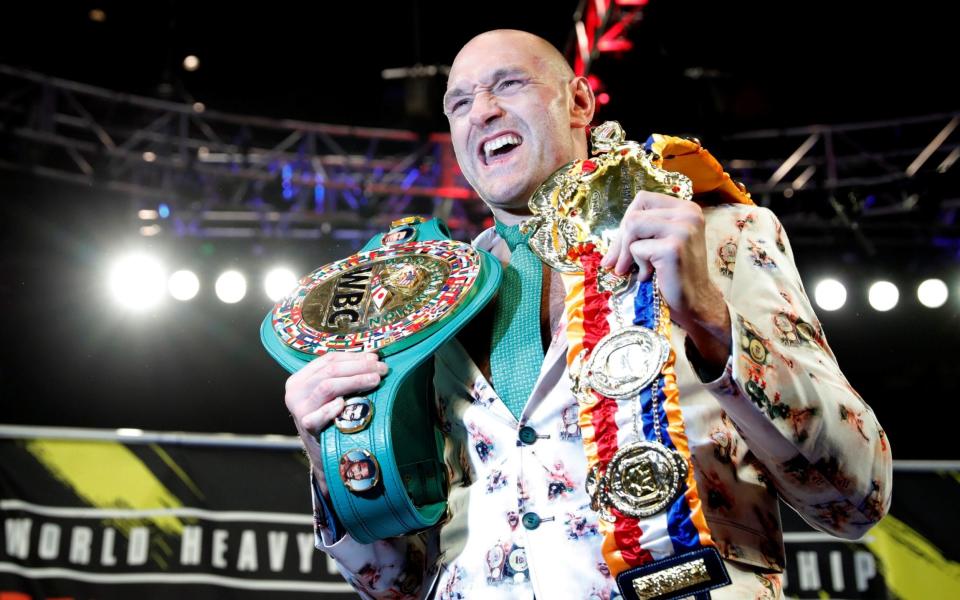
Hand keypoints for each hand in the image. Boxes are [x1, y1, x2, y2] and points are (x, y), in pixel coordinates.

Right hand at [284, 352, 386, 496]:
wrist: (323, 454)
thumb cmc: (331, 419)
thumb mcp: (331, 395)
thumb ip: (343, 376)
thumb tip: (373, 358)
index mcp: (300, 379)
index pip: (328, 360)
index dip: (353, 356)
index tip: (375, 358)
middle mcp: (295, 392)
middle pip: (330, 371)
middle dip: (359, 367)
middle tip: (381, 369)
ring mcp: (299, 409)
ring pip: (327, 386)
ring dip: (355, 381)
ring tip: (375, 380)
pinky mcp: (305, 427)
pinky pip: (318, 415)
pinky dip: (332, 408)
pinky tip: (345, 404)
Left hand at [600, 191, 730, 368]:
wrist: (694, 302)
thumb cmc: (674, 273)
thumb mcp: (661, 242)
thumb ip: (642, 230)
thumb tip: (607, 239)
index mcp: (686, 208)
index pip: (643, 199)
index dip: (627, 220)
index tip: (623, 244)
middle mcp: (688, 214)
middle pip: (634, 214)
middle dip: (620, 240)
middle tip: (617, 263)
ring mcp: (683, 229)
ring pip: (632, 226)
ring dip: (628, 252)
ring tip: (636, 269)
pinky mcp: (674, 248)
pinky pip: (637, 248)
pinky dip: (637, 265)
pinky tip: (649, 275)